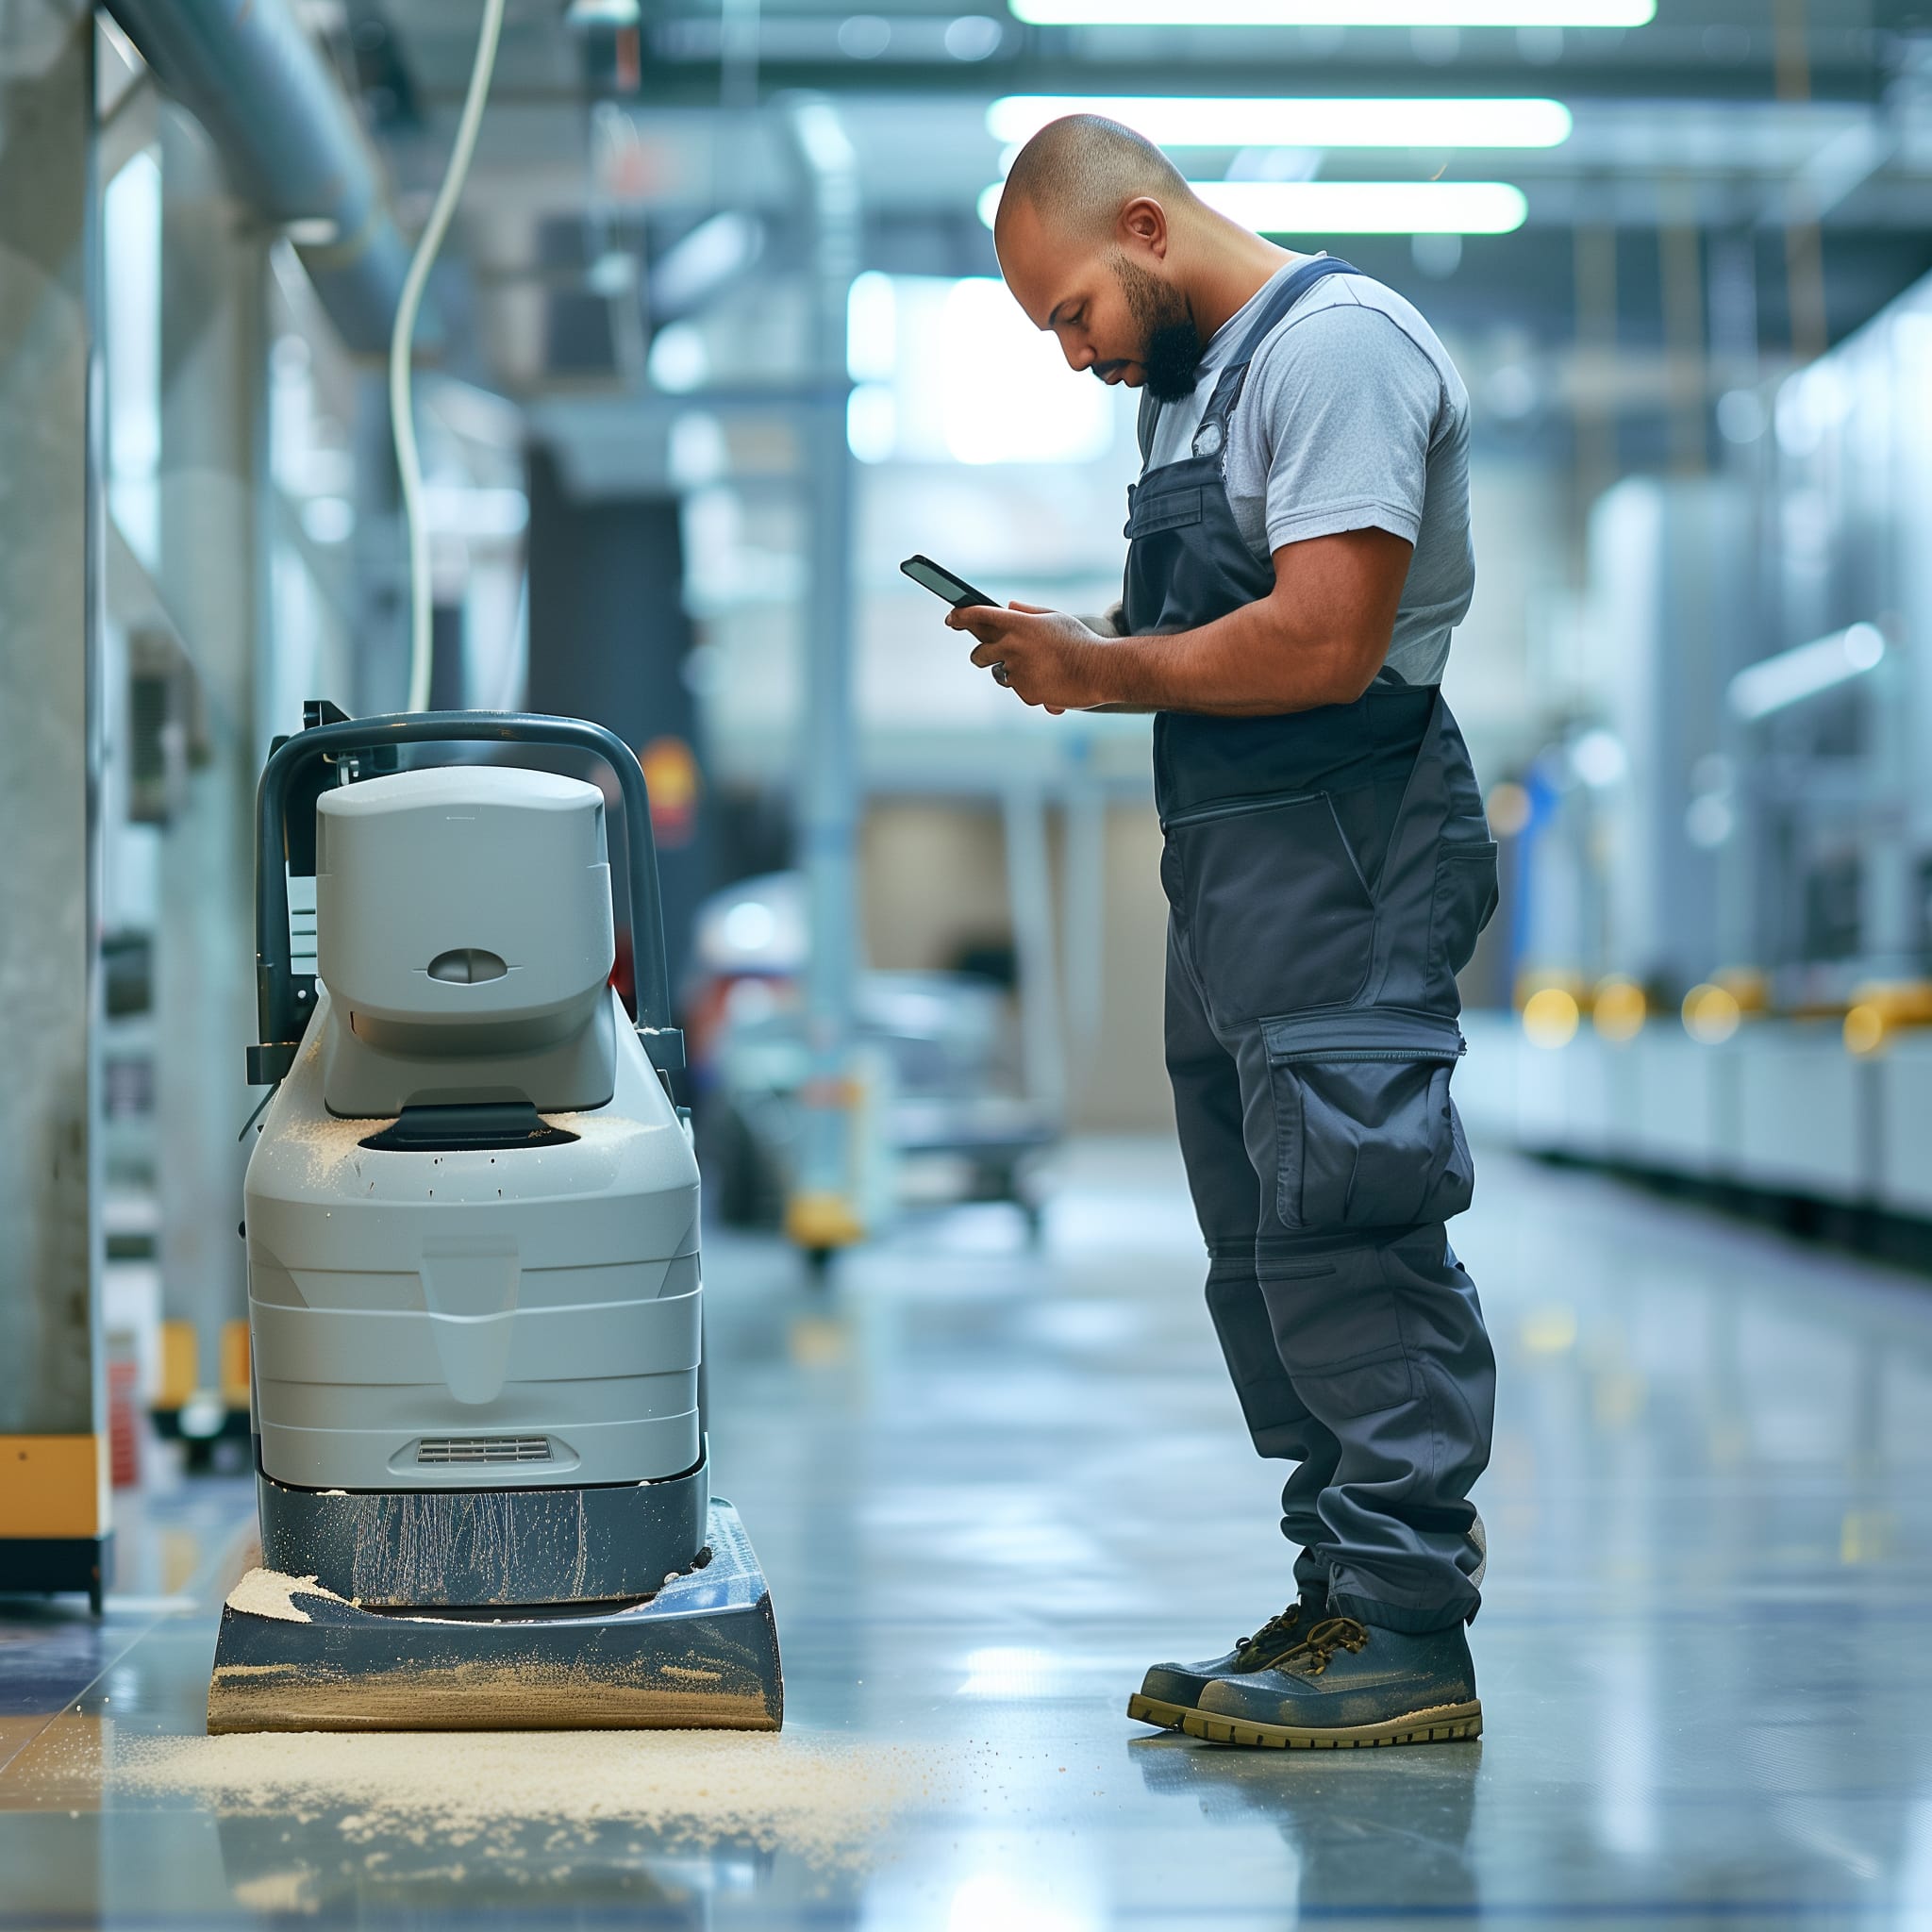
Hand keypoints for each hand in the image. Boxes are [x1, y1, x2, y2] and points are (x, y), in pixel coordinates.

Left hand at [943, 602, 1108, 713]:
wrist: (1101, 670)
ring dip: (1010, 672)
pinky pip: (1019, 690)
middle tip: (987, 656)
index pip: (979, 616)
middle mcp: (1012, 646)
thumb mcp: (1054, 618)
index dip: (961, 616)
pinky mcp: (1025, 692)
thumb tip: (1008, 604)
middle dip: (981, 656)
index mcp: (1018, 624)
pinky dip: (1030, 687)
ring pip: (999, 674)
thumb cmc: (1080, 641)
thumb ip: (1027, 612)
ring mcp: (1017, 671)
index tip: (951, 619)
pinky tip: (1050, 681)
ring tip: (1038, 668)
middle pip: (979, 654)